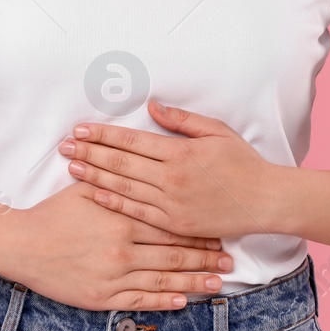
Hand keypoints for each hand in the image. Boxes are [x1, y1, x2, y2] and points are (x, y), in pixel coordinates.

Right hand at [0, 179, 232, 310]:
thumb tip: (129, 156)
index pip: (169, 223)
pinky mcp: (104, 297)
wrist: (23, 246)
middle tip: (229, 258)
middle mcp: (123, 248)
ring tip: (218, 280)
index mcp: (122, 218)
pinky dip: (165, 300)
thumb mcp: (82, 189)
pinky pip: (142, 300)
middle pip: (174, 252)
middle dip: (205, 255)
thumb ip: (111, 177)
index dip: (196, 228)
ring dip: (194, 279)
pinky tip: (184, 300)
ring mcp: (115, 275)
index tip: (217, 229)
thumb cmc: (52, 215)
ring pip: (164, 279)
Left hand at [58, 100, 282, 238]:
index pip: (131, 140)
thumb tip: (152, 106)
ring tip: (72, 166)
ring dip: (95, 175)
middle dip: (90, 152)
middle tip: (65, 145)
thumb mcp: (216, 131)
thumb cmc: (242, 163)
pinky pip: (138, 213)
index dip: (103, 134)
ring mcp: (172, 204)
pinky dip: (114, 202)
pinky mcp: (175, 224)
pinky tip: (95, 193)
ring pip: (124, 187)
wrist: (265, 201)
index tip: (81, 129)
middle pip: (121, 163)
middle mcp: (172, 178)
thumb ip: (181, 120)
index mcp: (180, 152)